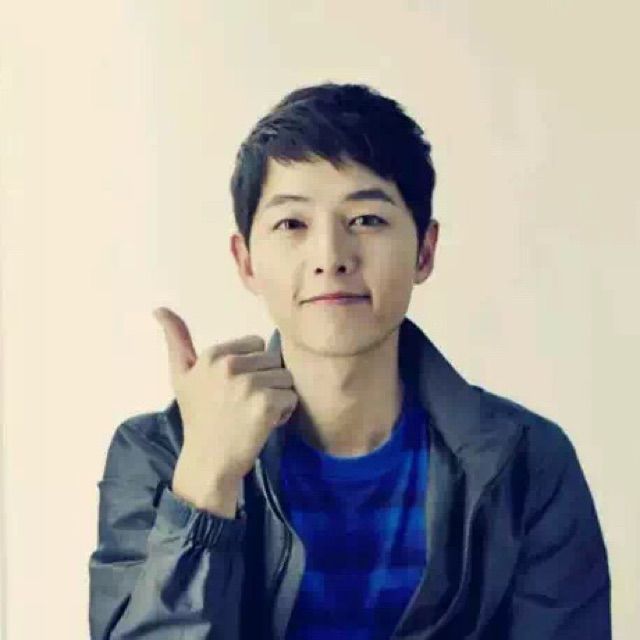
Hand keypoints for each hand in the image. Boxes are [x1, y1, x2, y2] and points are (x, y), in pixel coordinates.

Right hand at [153, 306, 297, 512]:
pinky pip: (291, 397)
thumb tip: (159, 308)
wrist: (208, 461)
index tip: (236, 388)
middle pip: (273, 360)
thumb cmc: (198, 418)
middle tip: (246, 404)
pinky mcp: (266, 404)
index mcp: (214, 354)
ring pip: (285, 378)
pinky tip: (265, 424)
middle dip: (266, 381)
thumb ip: (176, 339)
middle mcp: (230, 365)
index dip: (252, 367)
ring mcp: (249, 384)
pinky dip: (284, 412)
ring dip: (277, 396)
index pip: (256, 344)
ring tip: (256, 413)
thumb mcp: (181, 376)